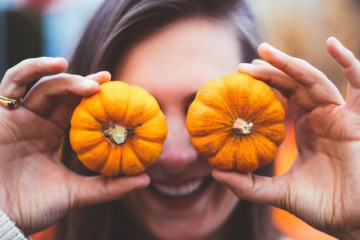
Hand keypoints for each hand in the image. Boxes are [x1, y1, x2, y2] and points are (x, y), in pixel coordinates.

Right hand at [0, 57, 149, 234]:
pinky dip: (33, 68)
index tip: (120, 94)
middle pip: (64, 94)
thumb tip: (145, 179)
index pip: (77, 110)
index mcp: (53, 136)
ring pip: (44, 85)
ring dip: (67, 78)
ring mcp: (19, 116)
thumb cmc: (32, 207)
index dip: (96, 100)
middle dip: (86, 84)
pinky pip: (14, 82)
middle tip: (108, 81)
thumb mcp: (76, 194)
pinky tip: (58, 64)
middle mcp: (37, 122)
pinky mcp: (1, 113)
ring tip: (92, 83)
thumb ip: (108, 187)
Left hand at [212, 37, 359, 238]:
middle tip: (243, 65)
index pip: (281, 97)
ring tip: (263, 52)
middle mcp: (321, 116)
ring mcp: (339, 115)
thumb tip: (215, 174)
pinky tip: (332, 43)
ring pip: (313, 79)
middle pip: (293, 84)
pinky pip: (359, 84)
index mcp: (305, 127)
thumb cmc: (320, 206)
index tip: (237, 78)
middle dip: (270, 70)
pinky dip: (349, 62)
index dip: (263, 85)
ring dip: (290, 63)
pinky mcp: (357, 119)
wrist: (352, 220)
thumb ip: (247, 185)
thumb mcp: (277, 192)